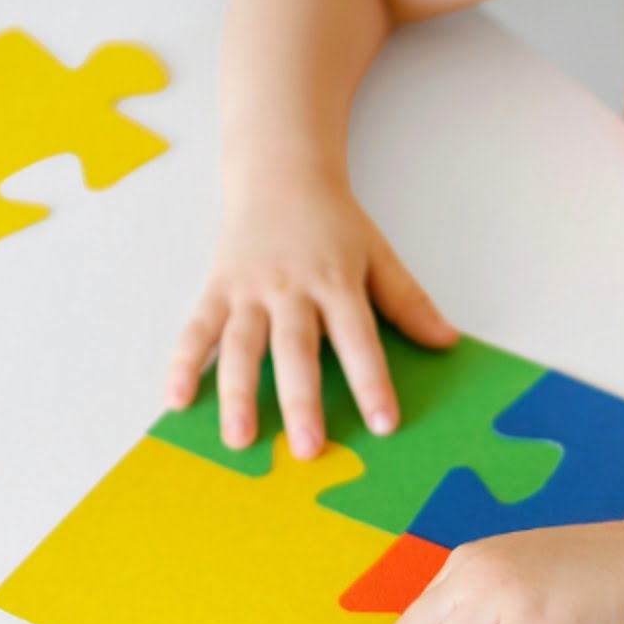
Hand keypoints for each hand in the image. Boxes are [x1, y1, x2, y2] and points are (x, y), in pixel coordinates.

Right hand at [163, 175, 455, 458]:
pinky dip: (183, 364)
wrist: (277, 173)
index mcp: (336, 282)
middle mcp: (290, 289)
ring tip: (239, 439)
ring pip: (241, 346)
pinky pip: (196, 330)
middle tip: (307, 449)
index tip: (383, 424)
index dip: (371, 381)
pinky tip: (176, 399)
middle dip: (300, 401)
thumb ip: (407, 300)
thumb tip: (446, 341)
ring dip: (238, 393)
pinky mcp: (216, 290)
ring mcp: (248, 291)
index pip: (357, 338)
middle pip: (295, 350)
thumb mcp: (377, 254)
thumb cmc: (331, 223)